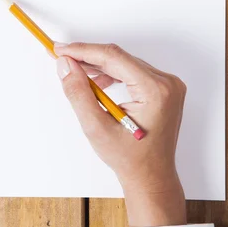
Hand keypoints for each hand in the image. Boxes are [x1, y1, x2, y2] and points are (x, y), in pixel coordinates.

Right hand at [54, 42, 186, 226]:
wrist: (151, 177)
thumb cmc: (129, 158)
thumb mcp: (96, 127)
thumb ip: (78, 93)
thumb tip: (66, 65)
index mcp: (155, 90)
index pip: (113, 58)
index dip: (83, 51)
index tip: (60, 50)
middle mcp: (166, 83)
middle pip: (119, 58)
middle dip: (88, 57)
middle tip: (61, 58)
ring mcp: (167, 85)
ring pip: (124, 63)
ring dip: (98, 66)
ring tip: (75, 72)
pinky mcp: (162, 89)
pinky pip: (131, 72)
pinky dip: (111, 74)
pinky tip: (96, 82)